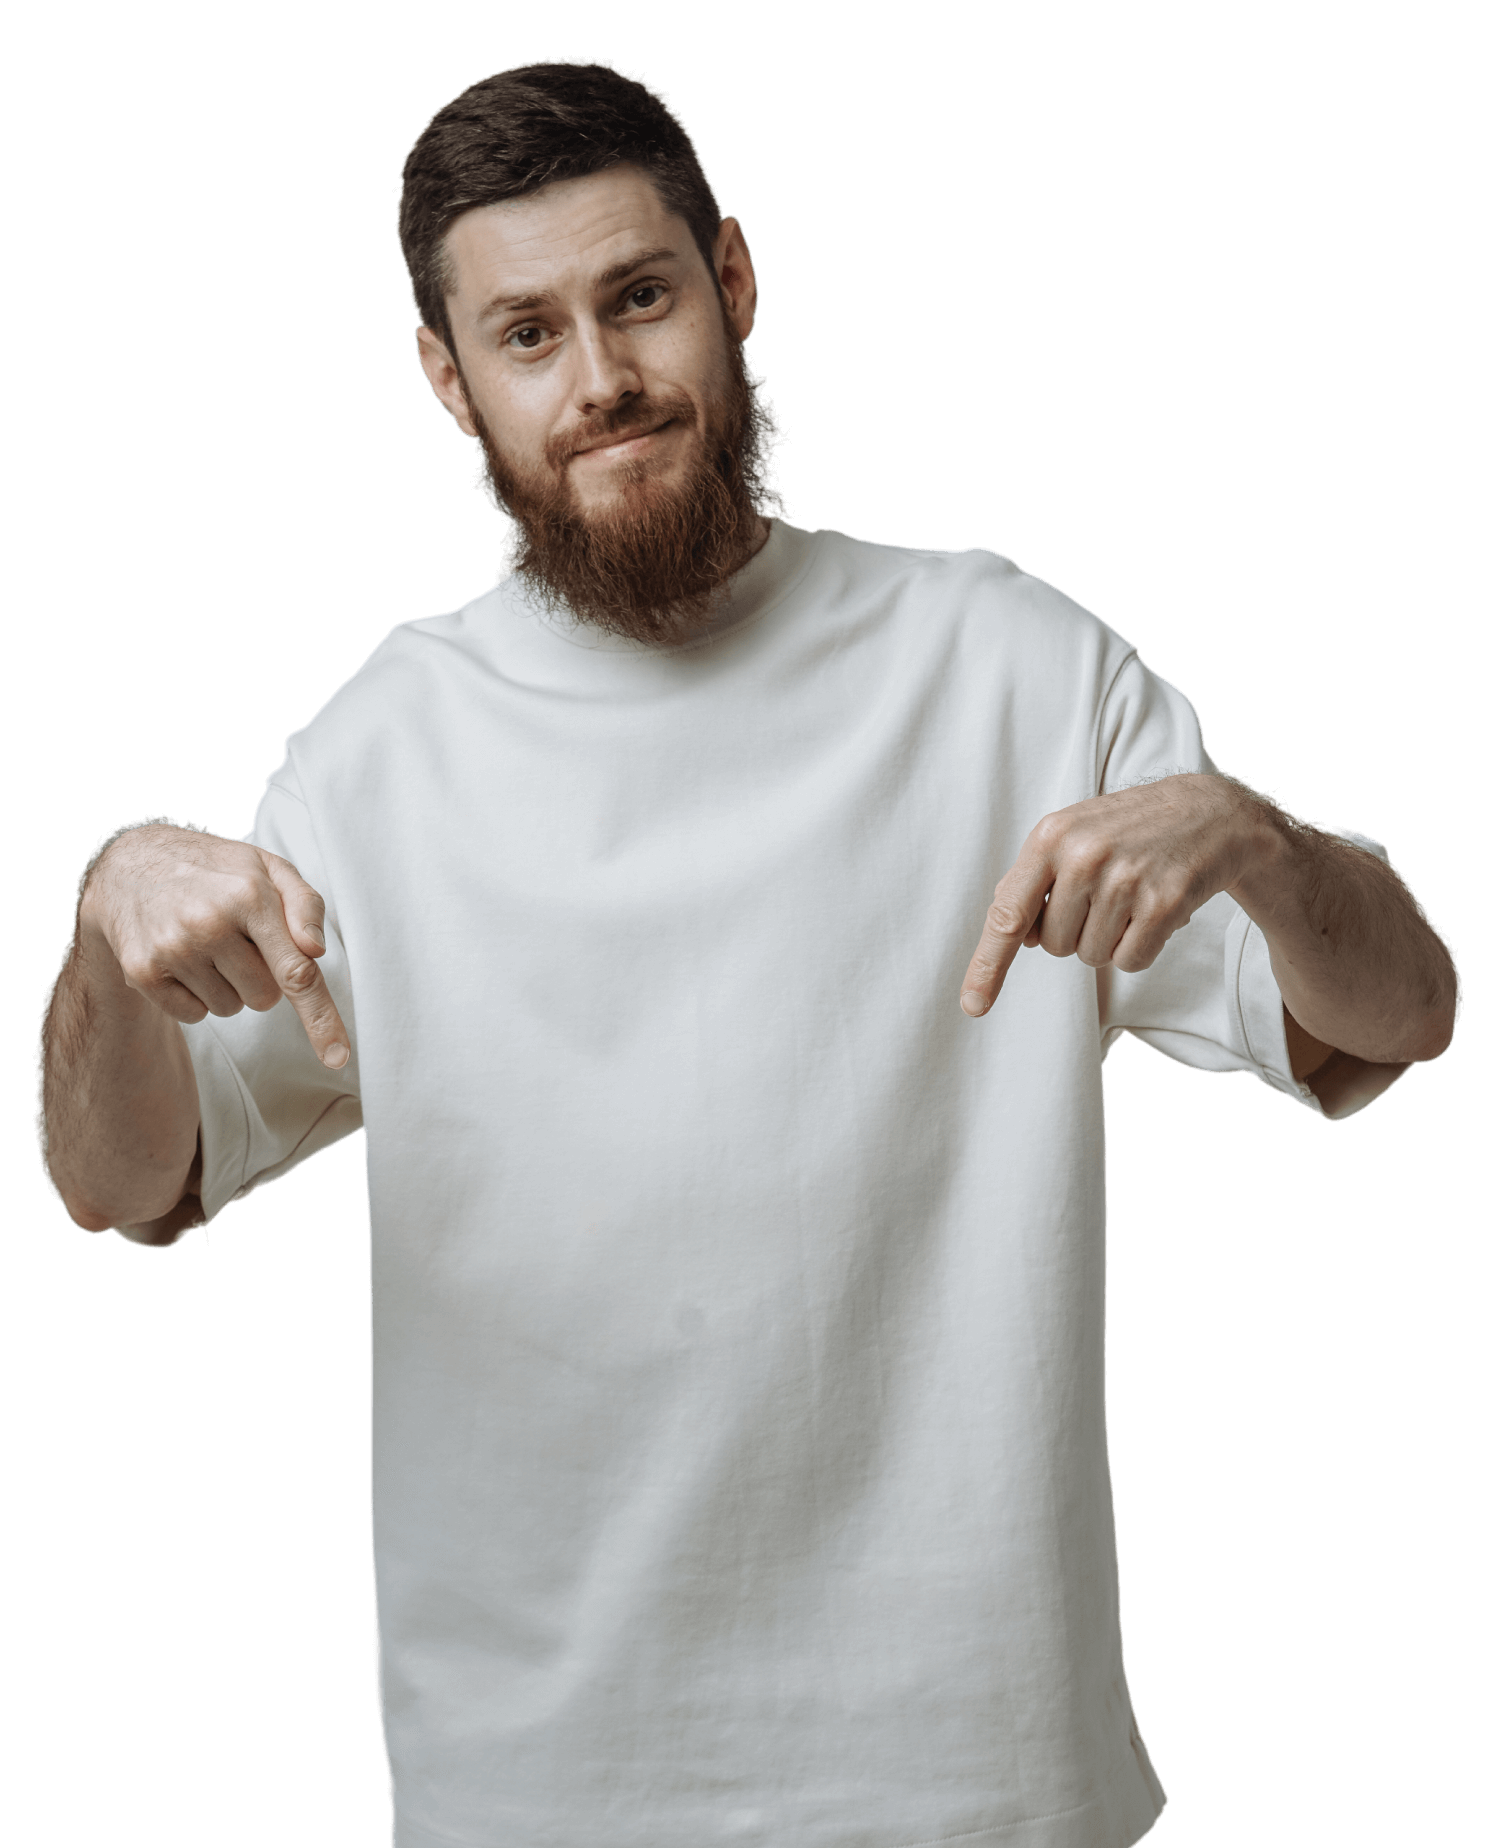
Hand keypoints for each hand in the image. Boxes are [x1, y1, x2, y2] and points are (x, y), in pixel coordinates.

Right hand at [79, 823, 350, 1067]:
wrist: (129, 864)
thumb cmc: (214, 871)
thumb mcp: (268, 868)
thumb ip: (305, 905)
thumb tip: (316, 951)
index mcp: (249, 895)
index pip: (295, 971)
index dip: (321, 1017)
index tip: (338, 1057)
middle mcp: (209, 924)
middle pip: (265, 998)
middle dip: (260, 976)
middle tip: (238, 940)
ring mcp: (172, 949)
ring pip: (230, 1008)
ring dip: (227, 985)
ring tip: (206, 943)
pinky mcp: (143, 972)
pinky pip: (194, 1015)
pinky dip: (195, 995)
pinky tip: (181, 957)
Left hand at [960, 773, 1258, 1015]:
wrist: (1206, 812)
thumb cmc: (1125, 830)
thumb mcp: (1070, 834)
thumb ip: (1033, 880)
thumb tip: (1017, 934)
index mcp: (1050, 837)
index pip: (1008, 915)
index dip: (988, 965)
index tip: (973, 1005)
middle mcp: (1083, 857)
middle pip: (1054, 945)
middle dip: (1075, 932)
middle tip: (1104, 895)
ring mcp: (1125, 880)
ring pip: (1092, 956)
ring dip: (1110, 939)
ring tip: (1131, 897)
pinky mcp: (1164, 903)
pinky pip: (1130, 961)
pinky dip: (1140, 947)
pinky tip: (1153, 912)